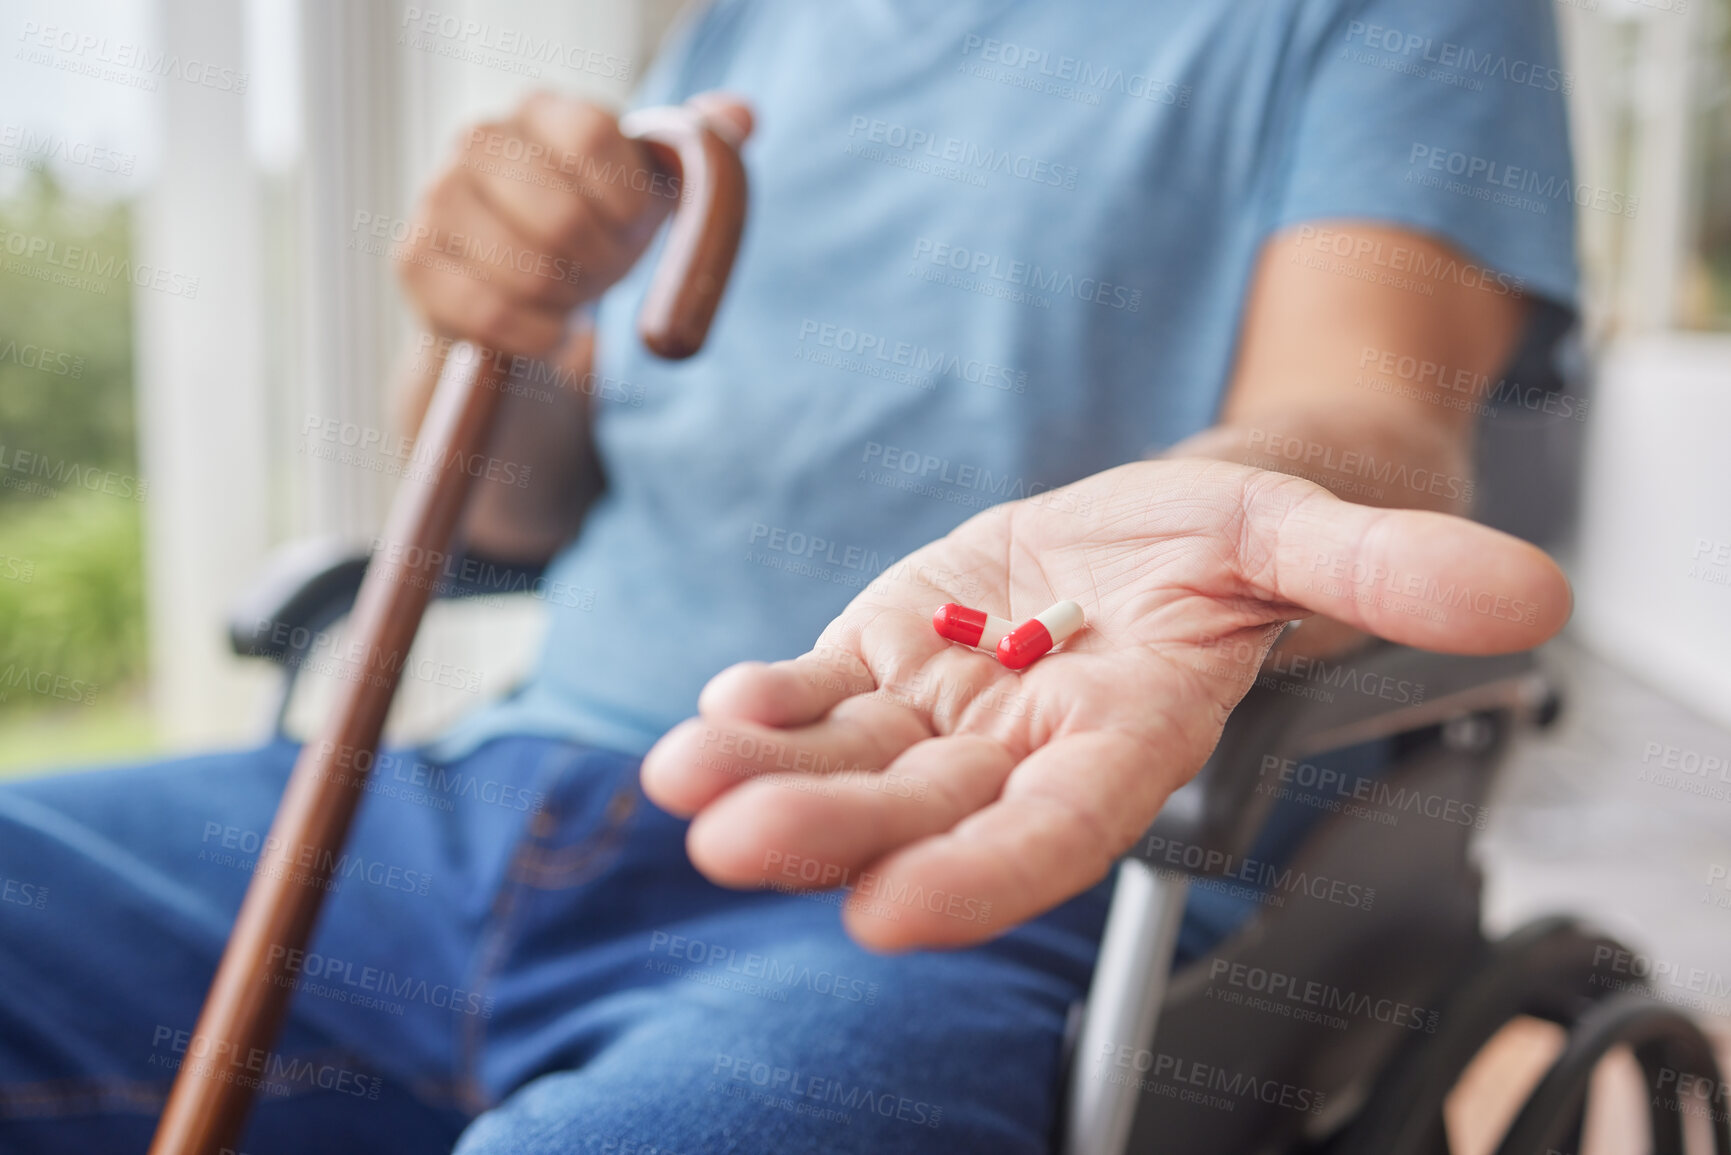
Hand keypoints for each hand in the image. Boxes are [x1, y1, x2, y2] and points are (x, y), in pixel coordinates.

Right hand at [396, 90, 751, 356]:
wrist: (524, 297)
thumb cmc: (597, 234)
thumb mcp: (652, 195)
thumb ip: (699, 154)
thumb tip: (744, 117)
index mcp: (548, 110)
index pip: (597, 137)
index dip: (631, 203)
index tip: (638, 230)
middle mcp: (481, 138)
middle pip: (561, 215)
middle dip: (600, 265)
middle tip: (602, 275)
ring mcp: (437, 195)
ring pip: (528, 270)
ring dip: (568, 303)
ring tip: (570, 296)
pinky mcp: (414, 259)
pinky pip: (491, 314)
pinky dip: (536, 336)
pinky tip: (544, 328)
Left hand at [641, 459, 1569, 951]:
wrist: (1156, 525)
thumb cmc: (1238, 540)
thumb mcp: (1311, 531)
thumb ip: (1393, 569)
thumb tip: (1528, 597)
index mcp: (1130, 733)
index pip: (1063, 825)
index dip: (987, 872)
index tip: (893, 914)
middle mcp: (1026, 741)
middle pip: (926, 806)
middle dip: (831, 830)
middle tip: (733, 841)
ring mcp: (946, 704)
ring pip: (851, 759)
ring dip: (766, 775)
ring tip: (683, 776)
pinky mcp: (888, 653)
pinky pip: (820, 694)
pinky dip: (765, 704)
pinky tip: (714, 708)